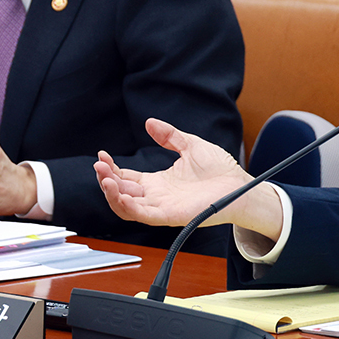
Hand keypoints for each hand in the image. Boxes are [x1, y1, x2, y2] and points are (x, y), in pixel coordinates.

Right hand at [95, 119, 282, 237]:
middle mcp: (157, 196)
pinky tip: (118, 193)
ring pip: (127, 207)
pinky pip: (143, 215)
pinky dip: (127, 206)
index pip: (127, 178)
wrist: (240, 184)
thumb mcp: (190, 145)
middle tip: (98, 165)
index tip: (102, 155)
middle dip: (106, 180)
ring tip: (104, 178)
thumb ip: (169, 136)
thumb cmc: (220, 170)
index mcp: (159, 182)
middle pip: (122, 193)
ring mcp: (162, 207)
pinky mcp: (170, 215)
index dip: (112, 169)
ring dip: (112, 194)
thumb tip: (150, 123)